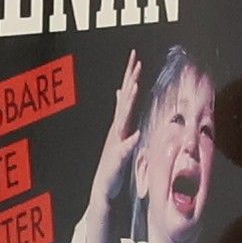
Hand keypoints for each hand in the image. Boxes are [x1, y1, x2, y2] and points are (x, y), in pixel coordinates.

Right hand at [88, 47, 142, 214]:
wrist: (104, 185)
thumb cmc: (114, 161)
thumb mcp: (120, 132)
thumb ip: (122, 112)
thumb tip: (121, 92)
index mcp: (119, 123)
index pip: (126, 95)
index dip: (130, 76)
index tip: (135, 57)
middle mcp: (117, 129)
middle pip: (124, 101)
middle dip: (130, 81)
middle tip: (136, 62)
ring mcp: (116, 142)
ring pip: (123, 119)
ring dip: (128, 104)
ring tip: (135, 87)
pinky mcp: (117, 158)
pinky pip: (125, 148)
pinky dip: (130, 141)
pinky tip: (136, 134)